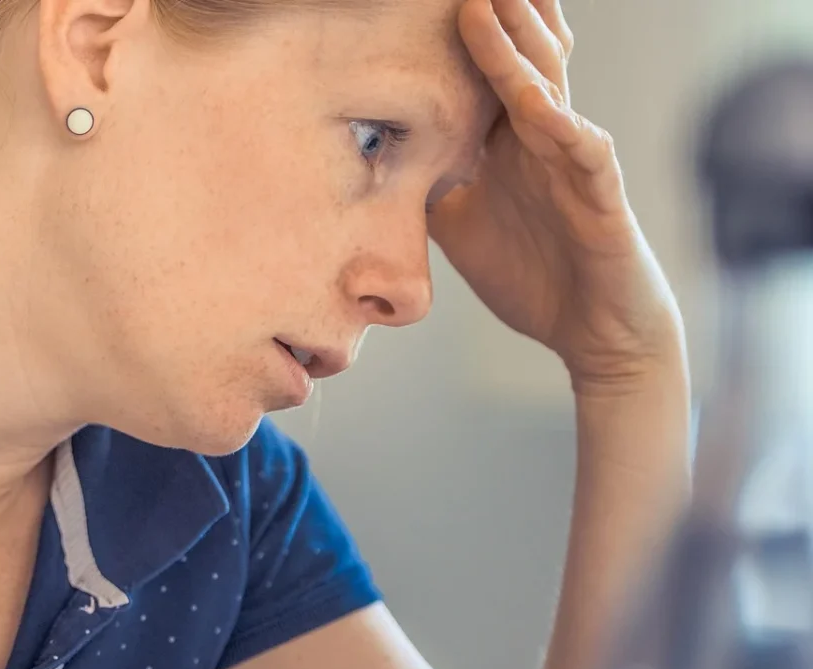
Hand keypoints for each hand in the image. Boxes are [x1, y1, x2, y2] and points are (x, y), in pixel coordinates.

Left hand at [430, 0, 683, 385]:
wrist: (592, 332)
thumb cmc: (531, 272)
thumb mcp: (458, 225)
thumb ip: (426, 186)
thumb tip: (370, 166)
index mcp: (508, 143)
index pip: (485, 75)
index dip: (462, 36)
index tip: (423, 7)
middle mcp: (543, 140)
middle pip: (518, 63)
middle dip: (492, 17)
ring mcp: (575, 163)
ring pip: (549, 93)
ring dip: (518, 51)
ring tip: (489, 6)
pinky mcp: (602, 199)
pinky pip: (586, 155)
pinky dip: (564, 127)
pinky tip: (538, 102)